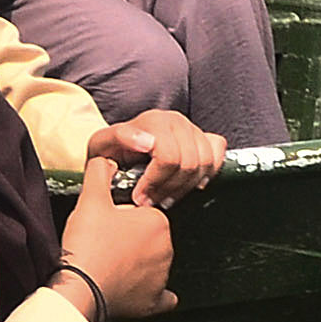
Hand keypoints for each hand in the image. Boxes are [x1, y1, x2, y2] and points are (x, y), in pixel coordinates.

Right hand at [56, 156, 175, 318]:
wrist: (79, 288)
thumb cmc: (87, 246)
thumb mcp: (90, 200)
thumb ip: (100, 173)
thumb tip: (107, 160)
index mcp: (158, 222)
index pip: (146, 212)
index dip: (125, 216)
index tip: (109, 223)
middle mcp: (166, 248)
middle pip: (150, 238)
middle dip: (133, 239)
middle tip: (107, 242)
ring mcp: (162, 277)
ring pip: (153, 263)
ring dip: (138, 263)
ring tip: (111, 263)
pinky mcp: (153, 301)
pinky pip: (161, 296)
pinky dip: (152, 292)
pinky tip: (139, 289)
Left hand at [82, 120, 222, 208]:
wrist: (120, 151)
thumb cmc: (111, 151)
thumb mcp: (102, 144)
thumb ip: (120, 137)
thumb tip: (148, 142)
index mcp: (153, 120)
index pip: (168, 156)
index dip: (155, 182)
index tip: (139, 197)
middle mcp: (175, 121)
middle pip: (188, 163)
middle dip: (168, 188)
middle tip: (150, 201)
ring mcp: (192, 128)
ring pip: (205, 163)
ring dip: (186, 187)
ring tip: (166, 197)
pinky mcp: (203, 137)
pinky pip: (218, 154)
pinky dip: (207, 173)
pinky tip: (190, 184)